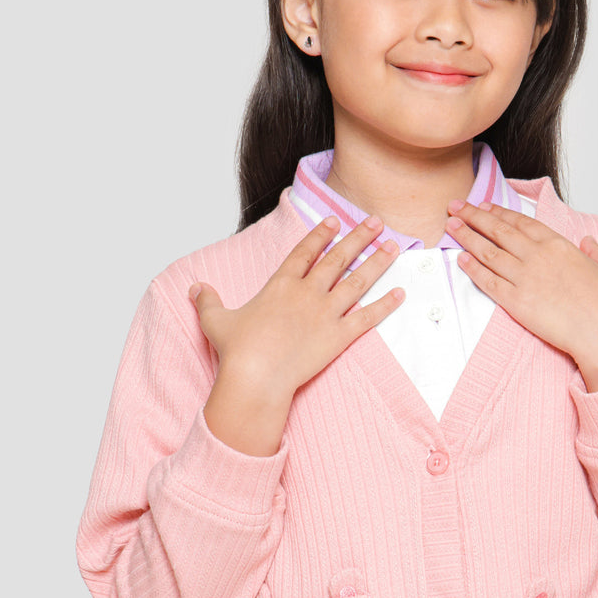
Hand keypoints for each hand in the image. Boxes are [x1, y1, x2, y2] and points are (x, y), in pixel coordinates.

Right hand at [189, 215, 404, 395]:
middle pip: (338, 258)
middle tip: (376, 221)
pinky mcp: (339, 337)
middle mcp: (307, 293)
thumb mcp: (216, 321)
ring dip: (377, 263)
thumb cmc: (236, 352)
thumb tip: (196, 287)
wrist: (255, 377)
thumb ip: (208, 301)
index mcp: (281, 285)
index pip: (305, 252)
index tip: (335, 221)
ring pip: (357, 281)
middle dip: (358, 237)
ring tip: (394, 247)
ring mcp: (325, 314)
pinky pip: (368, 318)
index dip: (321, 234)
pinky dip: (386, 306)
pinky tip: (401, 294)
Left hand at [444, 199, 597, 389]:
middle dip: (474, 216)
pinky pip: (488, 281)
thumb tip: (588, 242)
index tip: (484, 206)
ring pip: (488, 252)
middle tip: (456, 207)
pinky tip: (460, 259)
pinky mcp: (517, 302)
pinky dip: (472, 269)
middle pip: (498, 231)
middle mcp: (538, 257)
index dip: (500, 213)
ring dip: (466, 237)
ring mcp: (525, 279)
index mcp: (559, 245)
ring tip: (450, 227)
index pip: (522, 222)